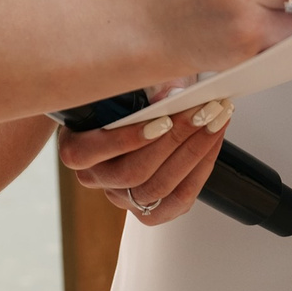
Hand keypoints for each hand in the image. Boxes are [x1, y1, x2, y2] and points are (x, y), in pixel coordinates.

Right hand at [57, 96, 230, 225]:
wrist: (138, 110)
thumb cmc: (127, 93)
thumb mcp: (128, 80)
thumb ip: (145, 86)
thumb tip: (170, 96)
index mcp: (76, 148)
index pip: (91, 153)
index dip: (127, 138)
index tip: (163, 118)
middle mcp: (95, 178)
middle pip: (133, 173)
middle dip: (175, 139)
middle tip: (204, 110)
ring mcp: (122, 197)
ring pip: (159, 188)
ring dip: (195, 152)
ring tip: (216, 119)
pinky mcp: (150, 210)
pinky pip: (179, 200)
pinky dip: (202, 168)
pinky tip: (214, 140)